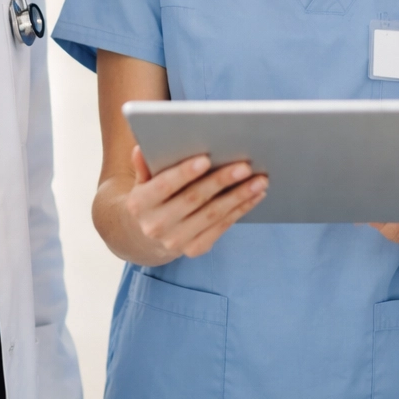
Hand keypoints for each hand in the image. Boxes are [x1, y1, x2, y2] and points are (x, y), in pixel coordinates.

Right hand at [122, 147, 267, 261]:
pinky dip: (241, 210)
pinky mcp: (194, 249)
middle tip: (245, 167)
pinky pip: (222, 227)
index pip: (163, 186)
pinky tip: (255, 195)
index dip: (184, 173)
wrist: (145, 236)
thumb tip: (142, 149)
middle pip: (194, 199)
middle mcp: (155, 225)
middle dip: (221, 181)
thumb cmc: (150, 198)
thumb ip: (144, 165)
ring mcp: (175, 241)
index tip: (206, 159)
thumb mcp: (142, 181)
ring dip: (239, 196)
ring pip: (213, 214)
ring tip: (259, 180)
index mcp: (139, 204)